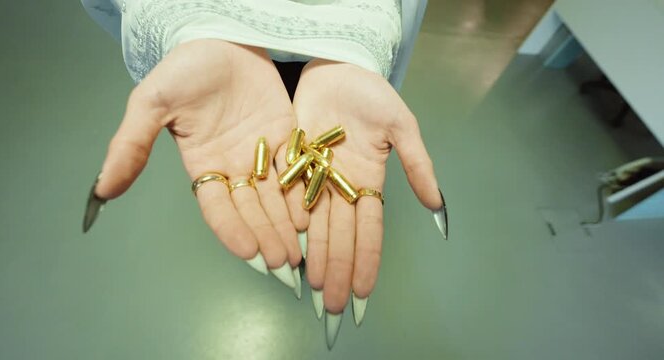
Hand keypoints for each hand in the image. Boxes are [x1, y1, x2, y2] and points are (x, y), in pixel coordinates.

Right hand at [89, 39, 302, 287]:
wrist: (222, 36)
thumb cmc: (185, 67)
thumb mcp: (152, 102)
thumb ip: (131, 145)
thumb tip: (102, 189)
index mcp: (202, 165)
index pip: (217, 207)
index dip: (232, 230)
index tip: (249, 252)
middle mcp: (233, 166)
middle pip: (251, 209)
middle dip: (266, 235)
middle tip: (284, 261)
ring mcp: (262, 153)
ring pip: (276, 196)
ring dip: (287, 223)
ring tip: (302, 249)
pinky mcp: (286, 136)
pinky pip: (297, 168)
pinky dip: (305, 190)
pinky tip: (315, 212)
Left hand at [284, 59, 444, 337]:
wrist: (334, 66)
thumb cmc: (371, 92)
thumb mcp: (401, 125)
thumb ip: (417, 164)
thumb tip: (436, 206)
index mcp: (369, 180)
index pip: (369, 230)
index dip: (367, 261)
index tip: (364, 292)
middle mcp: (342, 187)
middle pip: (341, 236)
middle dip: (339, 270)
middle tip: (334, 304)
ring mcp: (317, 178)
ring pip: (316, 226)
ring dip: (317, 257)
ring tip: (314, 288)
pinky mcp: (293, 166)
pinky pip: (290, 202)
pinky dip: (291, 227)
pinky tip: (290, 251)